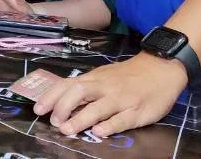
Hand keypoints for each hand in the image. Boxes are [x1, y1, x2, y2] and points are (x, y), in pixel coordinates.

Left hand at [34, 52, 186, 136]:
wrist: (162, 67)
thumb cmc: (128, 75)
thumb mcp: (104, 77)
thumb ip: (86, 88)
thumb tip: (61, 102)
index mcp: (94, 79)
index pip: (68, 85)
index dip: (51, 97)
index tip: (38, 109)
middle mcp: (105, 87)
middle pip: (78, 92)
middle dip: (62, 106)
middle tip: (54, 122)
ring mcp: (121, 99)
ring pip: (98, 107)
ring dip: (80, 119)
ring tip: (68, 130)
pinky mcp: (137, 111)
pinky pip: (122, 119)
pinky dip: (109, 126)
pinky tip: (98, 132)